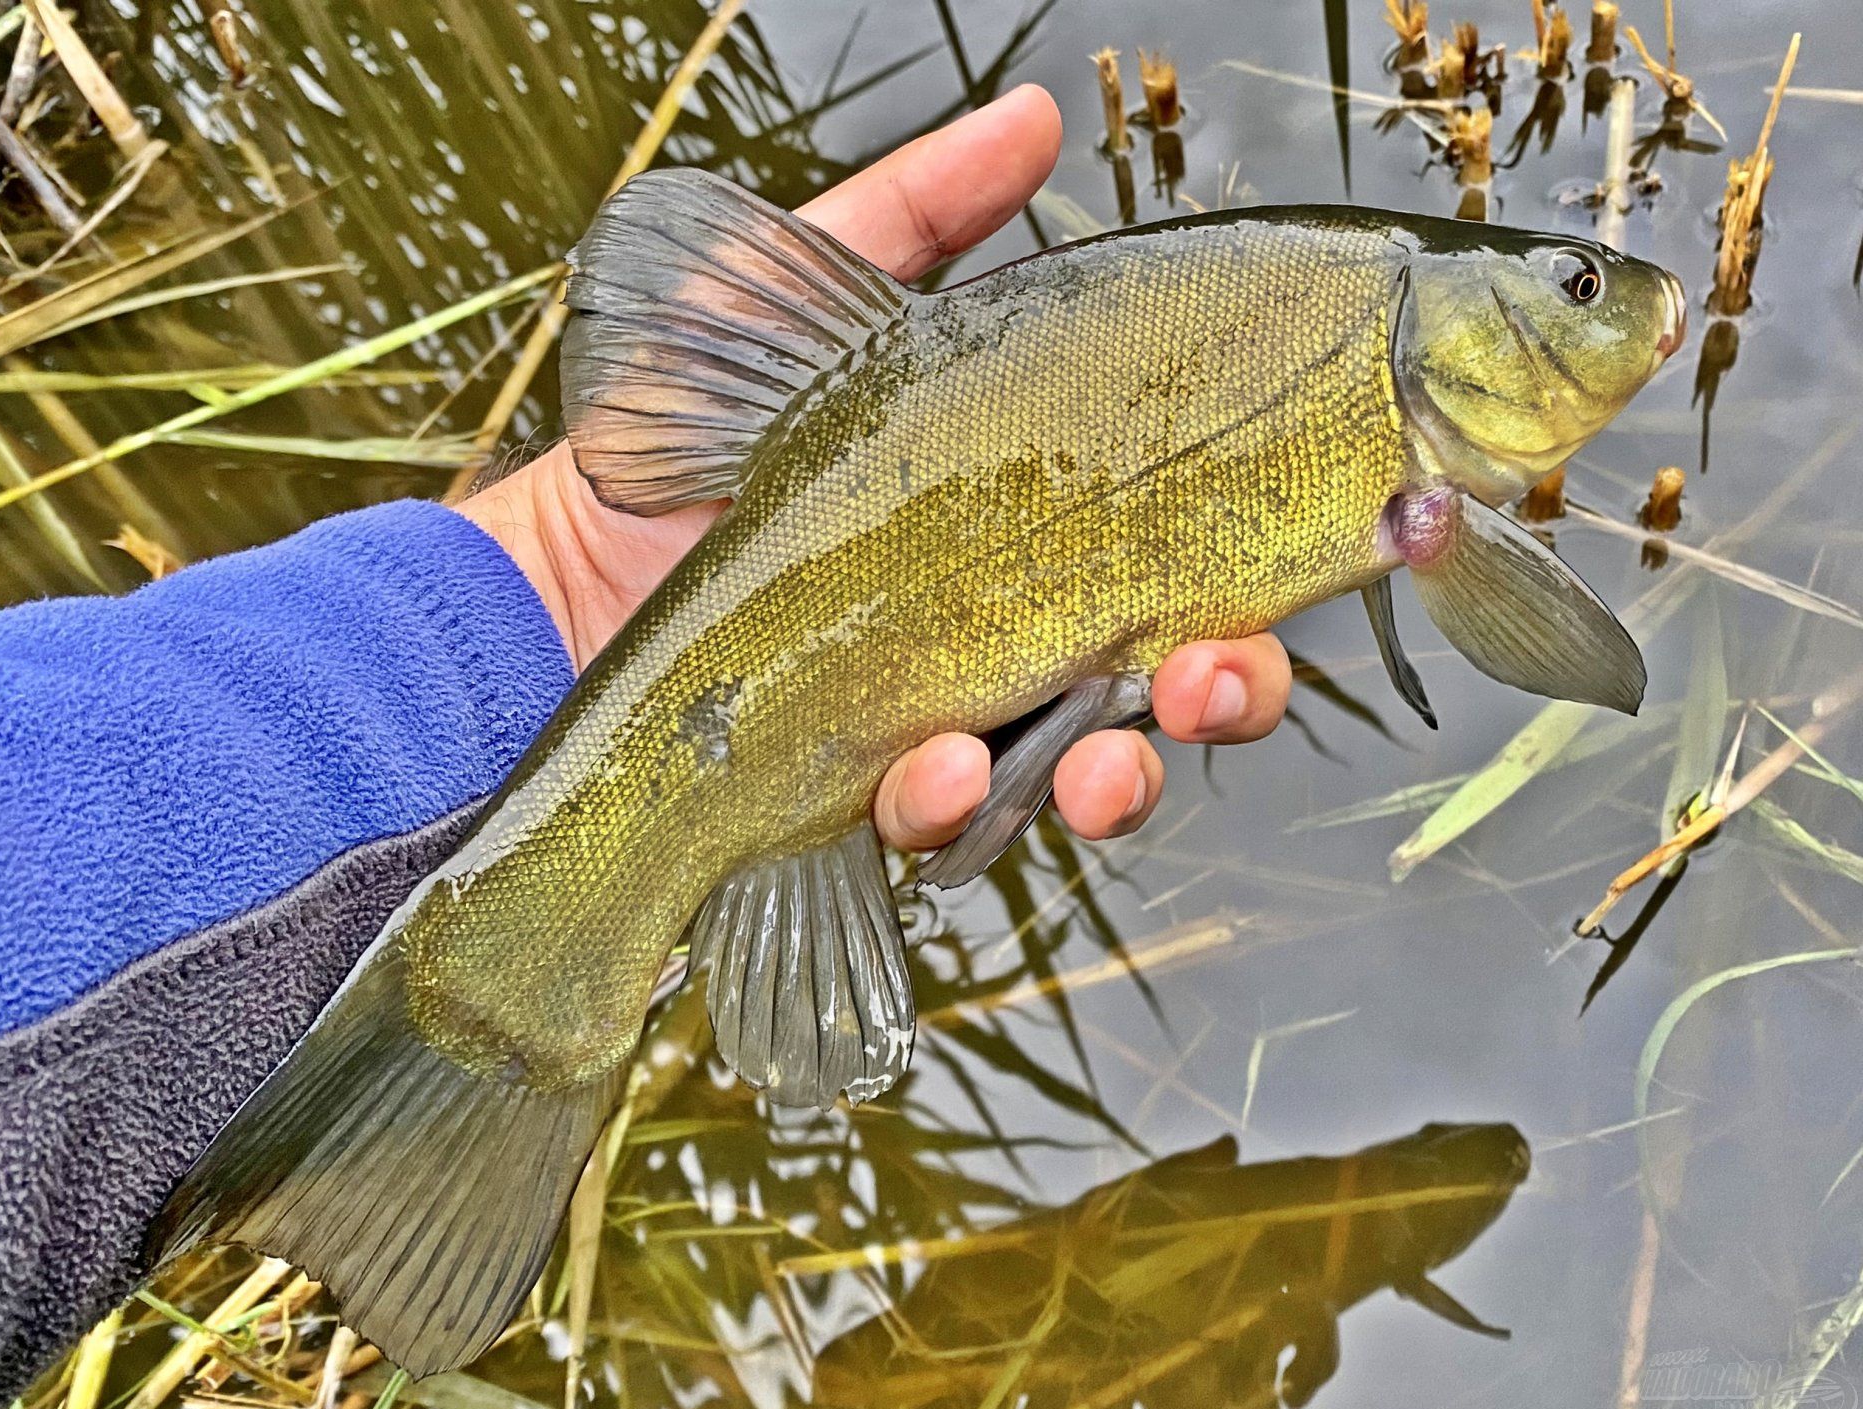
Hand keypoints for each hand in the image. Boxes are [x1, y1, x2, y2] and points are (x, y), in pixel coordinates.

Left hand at [458, 84, 1291, 852]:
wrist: (538, 589)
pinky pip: (949, 831)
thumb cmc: (670, 452)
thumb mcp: (791, 308)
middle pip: (1167, 688)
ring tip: (1112, 755)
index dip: (1254, 567)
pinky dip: (955, 806)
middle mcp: (1008, 645)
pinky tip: (932, 764)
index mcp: (1026, 537)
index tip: (1332, 541)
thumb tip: (1030, 115)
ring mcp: (945, 736)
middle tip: (1220, 673)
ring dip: (1126, 780)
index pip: (1177, 559)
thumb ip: (916, 218)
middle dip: (1225, 693)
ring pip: (1087, 783)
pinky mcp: (864, 809)